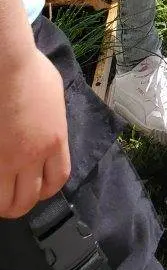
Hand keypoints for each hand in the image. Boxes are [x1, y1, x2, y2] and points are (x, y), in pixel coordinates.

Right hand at [0, 49, 69, 217]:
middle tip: (13, 200)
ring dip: (2, 204)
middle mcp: (32, 155)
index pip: (57, 180)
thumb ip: (53, 120)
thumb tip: (49, 128)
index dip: (47, 189)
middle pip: (29, 198)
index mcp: (55, 140)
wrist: (6, 64)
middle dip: (22, 204)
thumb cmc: (31, 71)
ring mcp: (6, 158)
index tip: (38, 188)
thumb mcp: (55, 95)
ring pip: (4, 201)